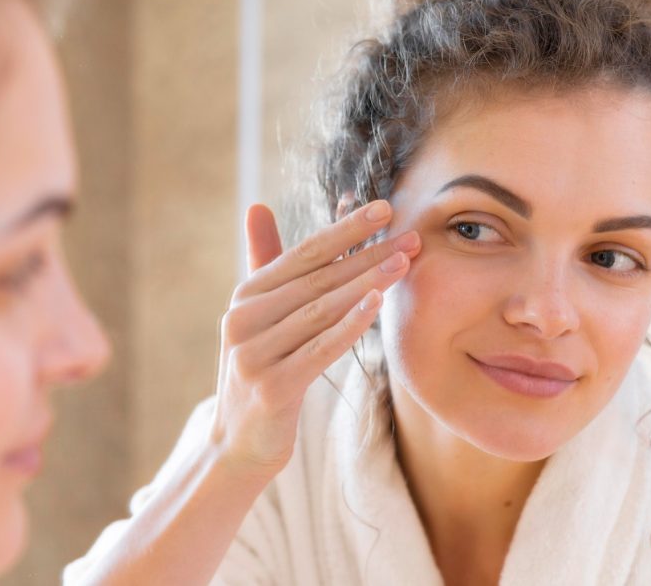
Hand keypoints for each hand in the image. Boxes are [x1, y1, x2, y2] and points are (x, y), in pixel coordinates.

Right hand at [208, 201, 420, 474]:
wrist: (239, 444)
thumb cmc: (262, 371)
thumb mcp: (259, 316)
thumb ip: (265, 262)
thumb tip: (258, 205)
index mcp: (246, 296)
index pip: (304, 254)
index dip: (345, 229)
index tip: (384, 207)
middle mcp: (244, 319)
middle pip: (318, 279)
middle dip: (367, 255)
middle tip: (411, 237)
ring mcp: (254, 354)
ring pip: (322, 311)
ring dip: (367, 283)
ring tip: (404, 263)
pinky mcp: (271, 387)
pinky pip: (319, 350)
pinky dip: (349, 325)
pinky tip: (377, 304)